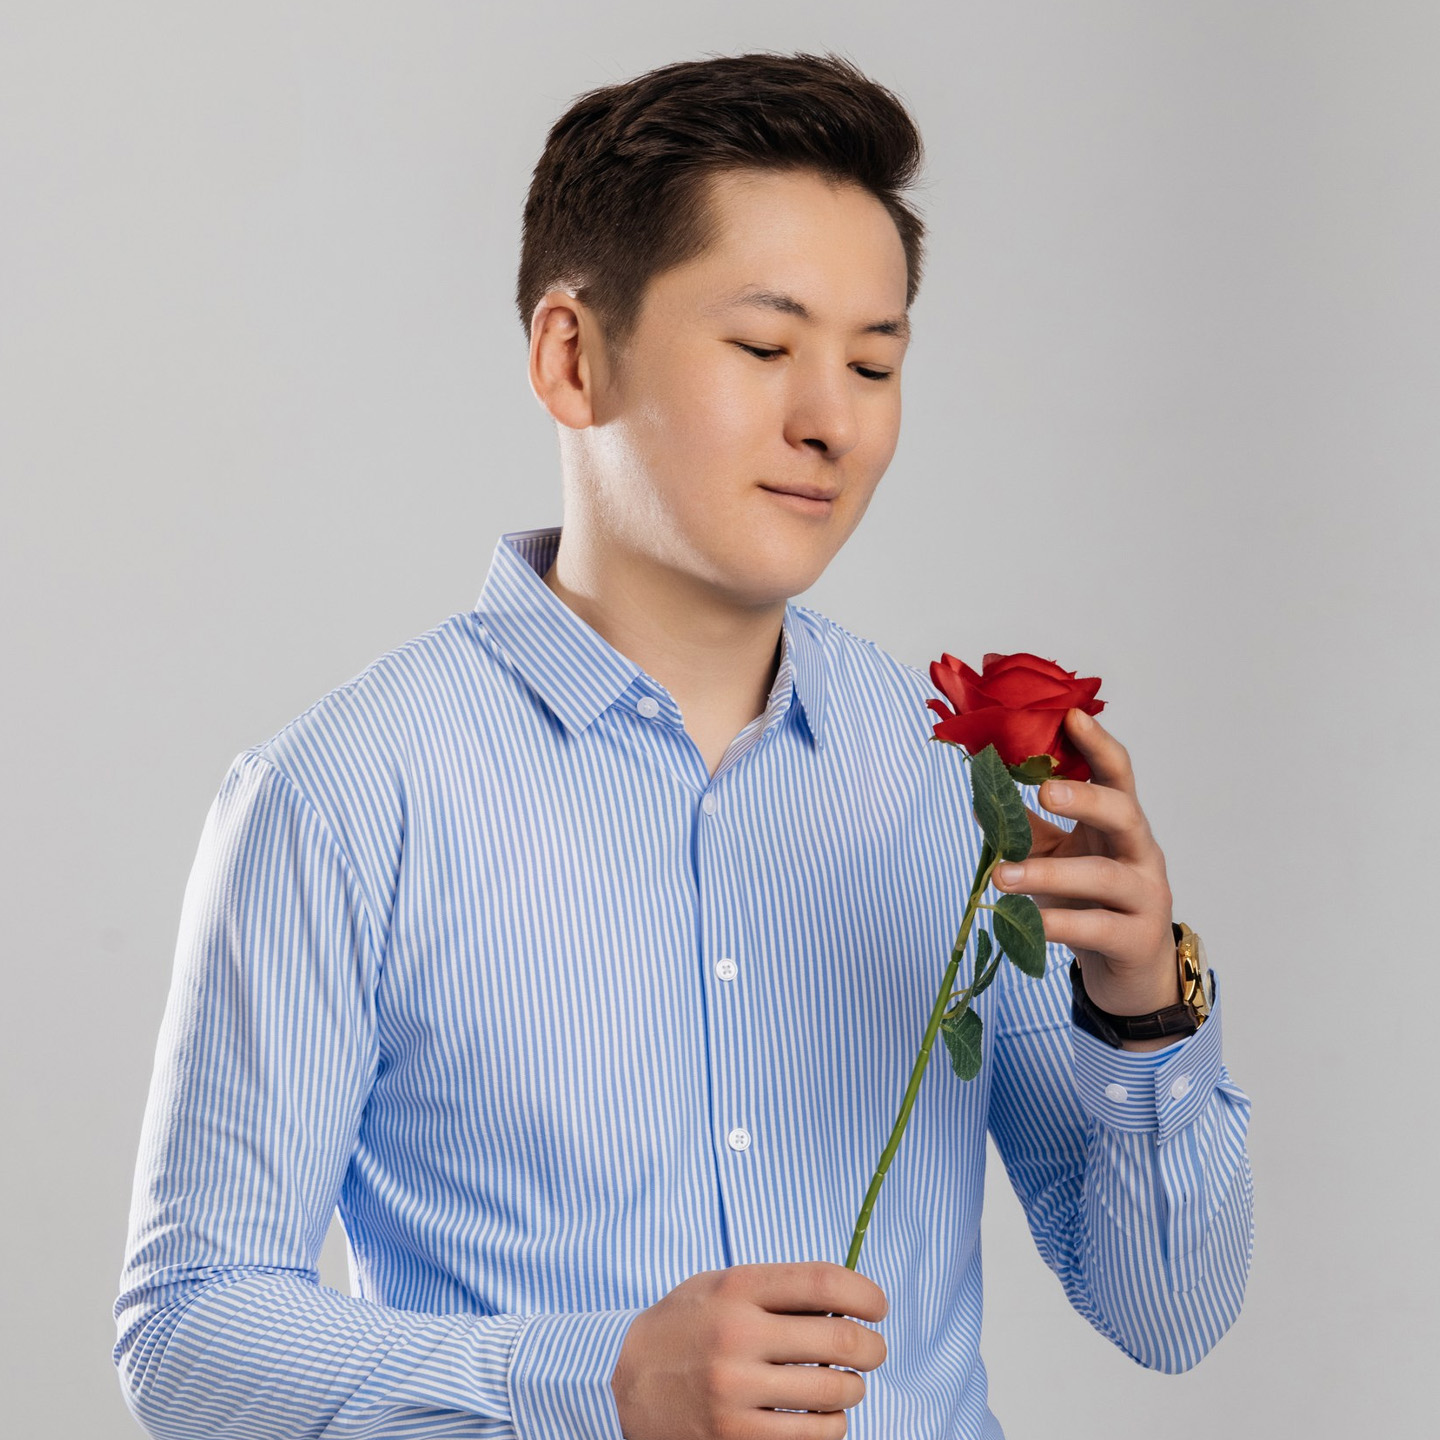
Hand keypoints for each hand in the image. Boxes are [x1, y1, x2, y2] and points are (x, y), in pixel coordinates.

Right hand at [610, 1261, 888, 1438]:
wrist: (621, 1381)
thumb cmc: (683, 1327)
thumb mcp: (719, 1286)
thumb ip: (775, 1289)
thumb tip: (846, 1302)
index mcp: (737, 1288)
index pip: (824, 1283)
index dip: (865, 1294)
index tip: (878, 1306)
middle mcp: (737, 1336)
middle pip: (840, 1342)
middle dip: (872, 1348)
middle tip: (873, 1350)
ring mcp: (736, 1391)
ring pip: (833, 1394)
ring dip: (853, 1390)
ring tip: (844, 1385)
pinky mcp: (735, 1436)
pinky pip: (810, 1437)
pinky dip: (830, 1427)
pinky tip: (822, 1416)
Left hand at [989, 708, 1179, 1042]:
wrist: (1130, 971)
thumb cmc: (1091, 902)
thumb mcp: (1058, 857)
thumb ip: (1026, 827)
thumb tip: (979, 793)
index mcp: (1120, 824)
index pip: (1117, 774)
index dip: (1097, 744)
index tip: (1070, 715)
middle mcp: (1140, 852)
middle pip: (1124, 812)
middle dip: (1086, 798)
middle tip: (1044, 791)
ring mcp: (1145, 896)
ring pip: (1104, 876)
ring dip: (1049, 872)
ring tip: (1002, 876)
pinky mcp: (1136, 939)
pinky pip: (1096, 927)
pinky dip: (1059, 923)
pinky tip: (1029, 923)